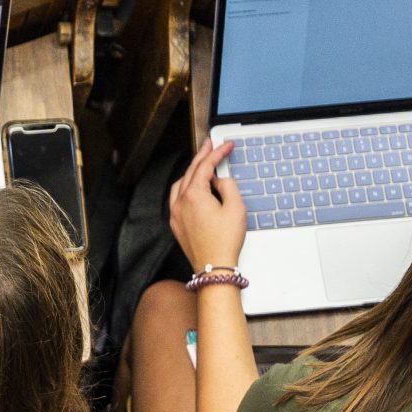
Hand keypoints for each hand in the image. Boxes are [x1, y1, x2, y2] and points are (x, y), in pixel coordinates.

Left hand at [169, 138, 246, 273]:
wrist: (214, 266)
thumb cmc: (225, 241)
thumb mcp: (236, 208)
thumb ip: (228, 186)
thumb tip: (220, 180)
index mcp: (194, 195)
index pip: (205, 166)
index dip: (217, 153)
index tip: (226, 145)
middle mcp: (180, 202)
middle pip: (190, 172)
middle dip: (202, 156)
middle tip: (211, 145)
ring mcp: (175, 213)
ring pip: (181, 184)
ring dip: (192, 172)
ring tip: (204, 165)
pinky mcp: (176, 224)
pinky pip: (177, 198)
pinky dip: (185, 187)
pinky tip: (194, 188)